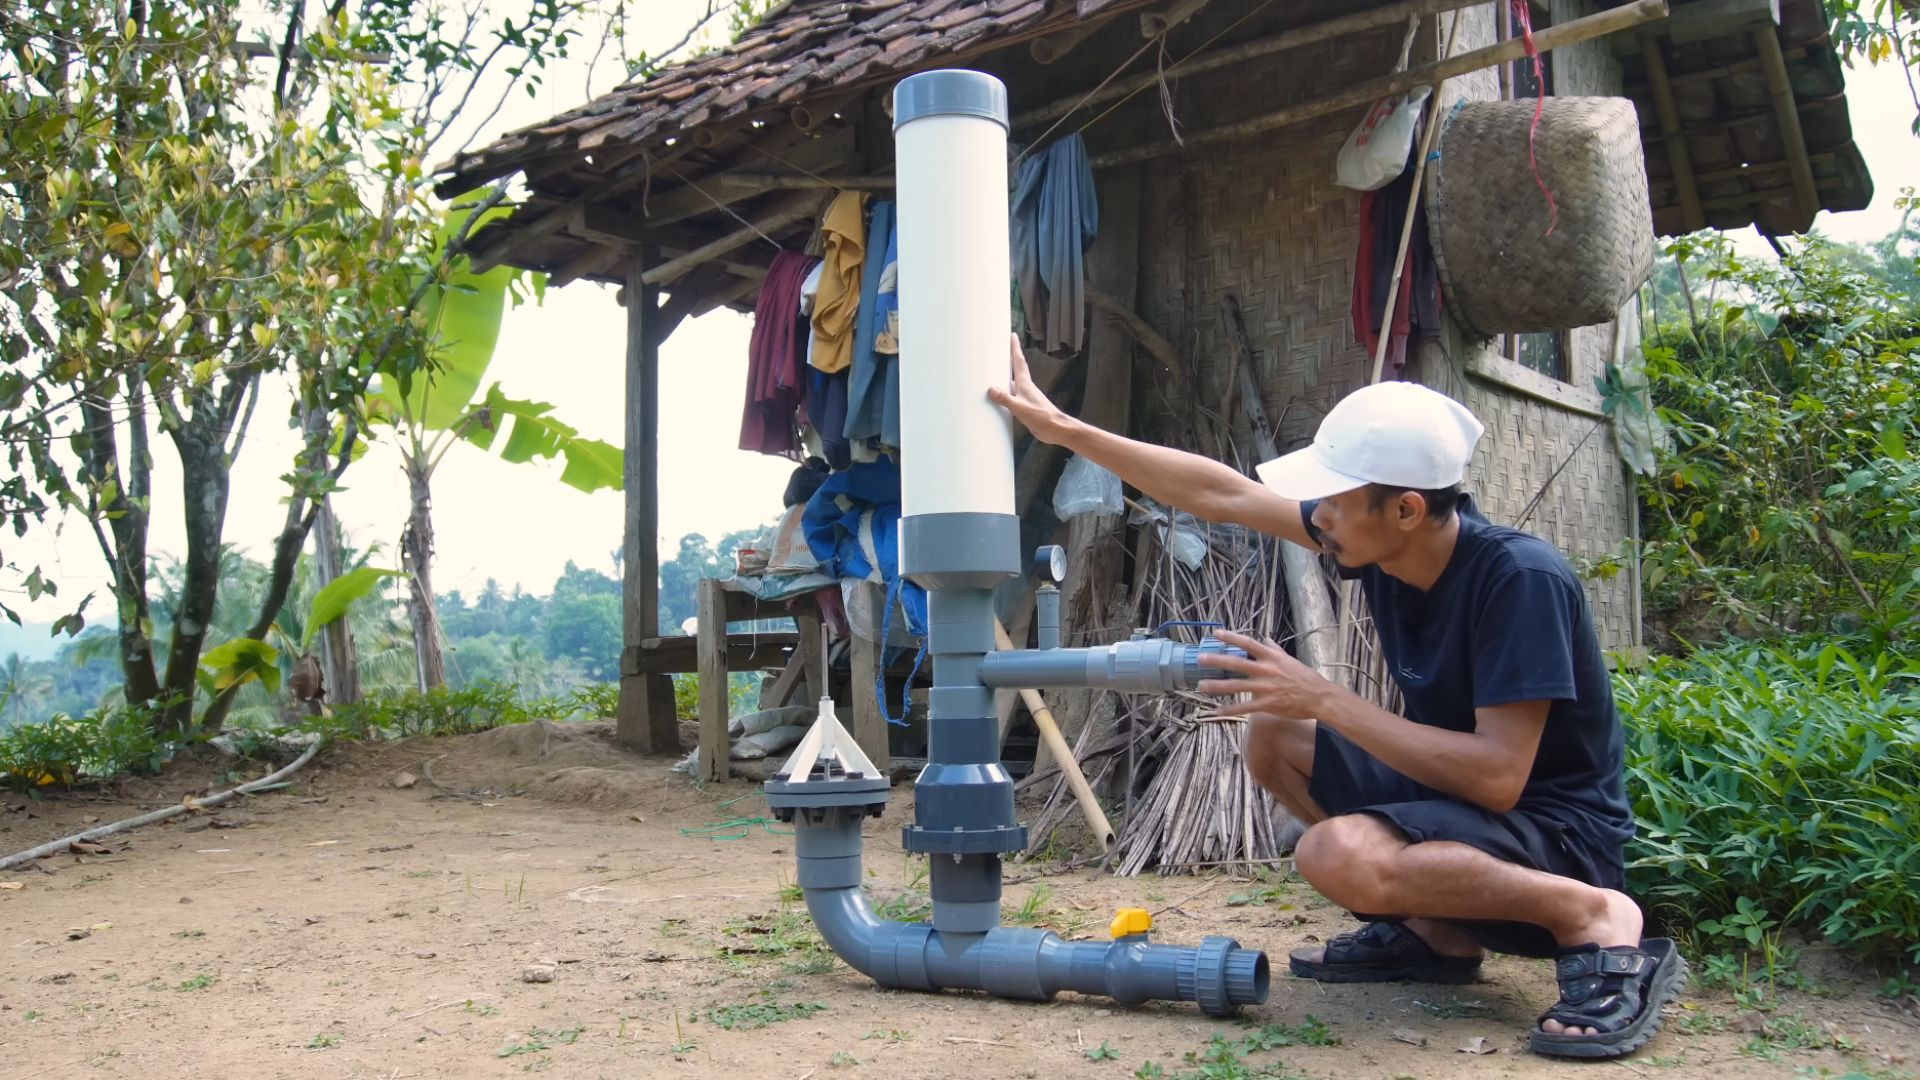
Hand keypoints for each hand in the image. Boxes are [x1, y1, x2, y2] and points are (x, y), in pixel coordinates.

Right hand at [986, 331, 1072, 443]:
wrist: (1056, 429)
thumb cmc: (1041, 416)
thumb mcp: (1019, 407)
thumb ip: (1005, 398)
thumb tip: (990, 389)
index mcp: (1025, 383)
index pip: (1018, 361)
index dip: (1015, 347)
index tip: (1012, 335)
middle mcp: (1026, 387)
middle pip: (1015, 368)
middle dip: (1009, 358)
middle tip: (1001, 349)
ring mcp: (1026, 397)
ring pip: (1013, 383)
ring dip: (1006, 376)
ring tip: (995, 371)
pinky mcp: (1026, 407)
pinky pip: (1012, 396)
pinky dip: (1005, 393)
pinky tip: (1000, 398)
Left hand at [1196, 630, 1335, 719]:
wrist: (1320, 697)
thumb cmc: (1306, 678)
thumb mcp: (1290, 660)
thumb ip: (1275, 650)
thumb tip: (1266, 639)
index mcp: (1272, 658)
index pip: (1248, 644)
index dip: (1231, 638)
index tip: (1216, 634)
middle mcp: (1267, 670)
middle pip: (1237, 664)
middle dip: (1217, 661)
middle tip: (1200, 659)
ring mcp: (1266, 688)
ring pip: (1237, 686)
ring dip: (1217, 686)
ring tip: (1201, 686)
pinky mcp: (1268, 704)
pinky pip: (1245, 708)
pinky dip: (1230, 710)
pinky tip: (1216, 711)